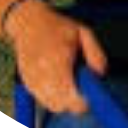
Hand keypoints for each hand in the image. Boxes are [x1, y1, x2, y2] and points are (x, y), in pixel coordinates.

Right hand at [6, 0, 107, 114]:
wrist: (28, 22)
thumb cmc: (57, 26)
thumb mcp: (83, 32)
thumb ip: (96, 53)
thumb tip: (100, 74)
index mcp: (58, 60)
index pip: (70, 96)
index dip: (82, 102)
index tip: (89, 96)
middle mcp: (42, 73)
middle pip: (60, 105)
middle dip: (74, 103)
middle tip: (81, 89)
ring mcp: (32, 79)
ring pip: (51, 105)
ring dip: (63, 101)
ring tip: (68, 83)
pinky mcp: (27, 82)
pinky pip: (42, 99)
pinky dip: (51, 96)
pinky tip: (56, 82)